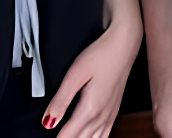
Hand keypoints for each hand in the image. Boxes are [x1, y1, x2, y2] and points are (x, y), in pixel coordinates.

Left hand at [43, 16, 142, 137]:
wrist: (124, 44)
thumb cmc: (101, 55)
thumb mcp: (75, 73)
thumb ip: (61, 99)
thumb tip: (48, 121)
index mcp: (90, 109)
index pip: (68, 137)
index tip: (47, 136)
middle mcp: (101, 117)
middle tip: (57, 136)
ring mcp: (110, 116)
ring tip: (69, 137)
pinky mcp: (114, 111)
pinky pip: (104, 136)